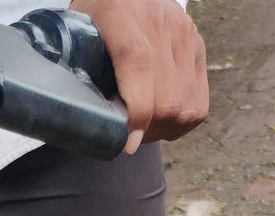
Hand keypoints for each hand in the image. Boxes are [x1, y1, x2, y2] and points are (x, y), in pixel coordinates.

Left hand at [68, 0, 208, 152]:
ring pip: (184, 104)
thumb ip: (77, 70)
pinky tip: (162, 120)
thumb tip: (87, 120)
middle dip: (147, 129)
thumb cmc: (91, 24)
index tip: (127, 143)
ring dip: (164, 128)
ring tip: (143, 126)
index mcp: (119, 12)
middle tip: (127, 136)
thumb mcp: (75, 38)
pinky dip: (181, 122)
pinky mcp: (198, 45)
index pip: (137, 62)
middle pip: (166, 95)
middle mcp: (158, 19)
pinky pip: (199, 103)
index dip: (136, 109)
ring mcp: (183, 32)